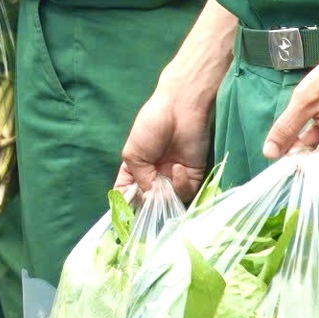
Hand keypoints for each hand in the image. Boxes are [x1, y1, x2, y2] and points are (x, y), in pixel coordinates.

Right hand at [118, 84, 215, 201]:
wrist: (179, 110)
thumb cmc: (151, 126)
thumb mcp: (133, 153)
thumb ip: (138, 179)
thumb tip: (148, 198)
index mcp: (136, 168)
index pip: (128, 191)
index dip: (126, 201)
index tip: (125, 207)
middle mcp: (155, 175)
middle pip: (149, 201)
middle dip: (148, 202)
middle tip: (148, 196)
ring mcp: (173, 176)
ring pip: (169, 201)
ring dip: (166, 195)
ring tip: (163, 182)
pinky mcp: (192, 175)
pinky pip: (187, 192)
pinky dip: (181, 185)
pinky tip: (178, 169)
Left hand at [261, 33, 318, 190]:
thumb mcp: (305, 98)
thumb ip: (286, 128)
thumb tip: (269, 154)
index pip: (315, 174)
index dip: (295, 171)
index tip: (279, 162)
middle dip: (307, 172)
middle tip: (288, 153)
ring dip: (317, 163)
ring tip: (301, 139)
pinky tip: (314, 134)